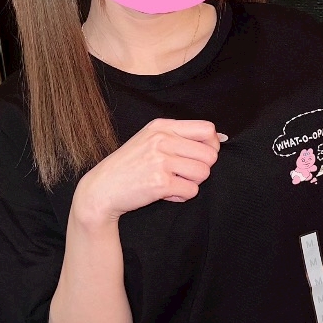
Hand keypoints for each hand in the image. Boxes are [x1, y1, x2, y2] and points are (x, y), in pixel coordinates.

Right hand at [73, 119, 225, 225]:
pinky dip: (181, 196)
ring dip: (191, 183)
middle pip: (210, 155)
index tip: (200, 156)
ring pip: (203, 173)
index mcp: (162, 126)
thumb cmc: (129, 165)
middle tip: (183, 174)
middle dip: (201, 168)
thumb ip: (180, 136)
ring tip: (173, 183)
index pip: (208, 130)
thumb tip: (219, 138)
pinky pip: (191, 191)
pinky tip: (166, 193)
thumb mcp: (150, 139)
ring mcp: (161, 161)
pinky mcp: (160, 183)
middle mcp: (163, 140)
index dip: (212, 145)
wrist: (102, 189)